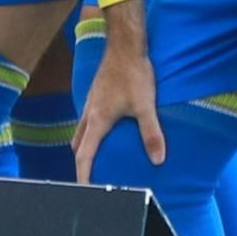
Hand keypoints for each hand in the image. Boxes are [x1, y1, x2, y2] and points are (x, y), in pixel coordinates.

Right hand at [70, 0, 158, 182]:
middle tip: (89, 179)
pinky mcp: (95, 95)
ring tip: (95, 159)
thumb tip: (158, 159)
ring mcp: (90, 103)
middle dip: (82, 164)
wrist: (124, 45)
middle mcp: (89, 114)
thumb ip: (151, 134)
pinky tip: (104, 132)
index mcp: (97, 120)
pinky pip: (86, 121)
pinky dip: (90, 133)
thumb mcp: (145, 105)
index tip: (84, 191)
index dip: (83, 176)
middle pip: (78, 146)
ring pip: (80, 132)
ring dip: (84, 148)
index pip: (84, 156)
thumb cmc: (134, 73)